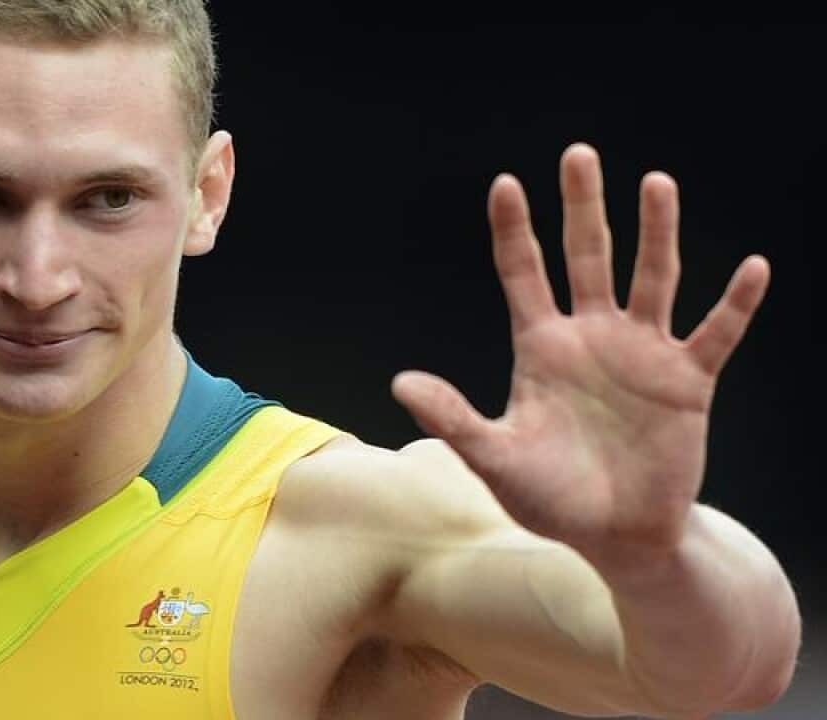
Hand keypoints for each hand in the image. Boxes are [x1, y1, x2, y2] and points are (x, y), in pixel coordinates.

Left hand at [391, 143, 769, 560]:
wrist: (616, 535)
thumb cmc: (550, 498)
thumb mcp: (494, 457)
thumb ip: (452, 418)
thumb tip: (399, 383)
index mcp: (541, 347)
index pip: (523, 274)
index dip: (515, 231)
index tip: (505, 184)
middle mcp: (591, 337)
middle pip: (587, 257)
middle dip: (583, 208)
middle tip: (578, 154)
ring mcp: (642, 354)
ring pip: (652, 278)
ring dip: (656, 233)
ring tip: (656, 182)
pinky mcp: (687, 381)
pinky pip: (715, 334)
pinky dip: (735, 304)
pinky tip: (753, 268)